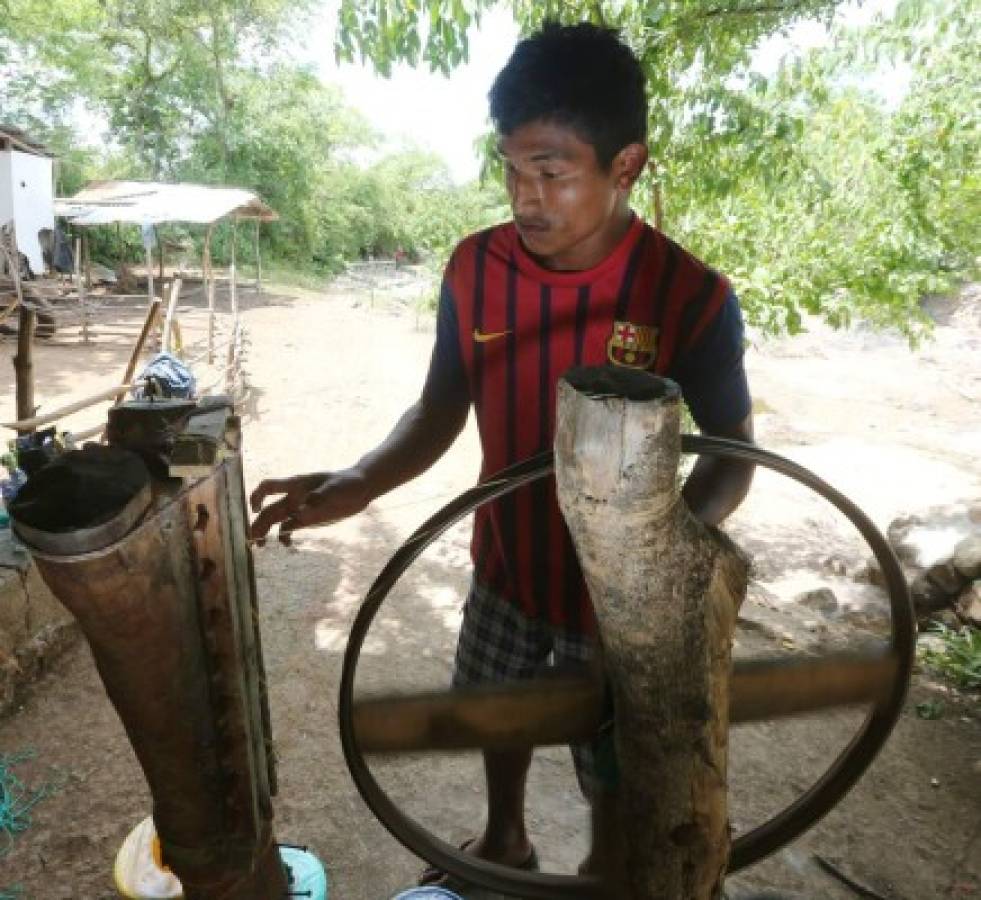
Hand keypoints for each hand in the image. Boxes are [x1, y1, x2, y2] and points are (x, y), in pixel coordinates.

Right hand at [249, 468, 370, 542]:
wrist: (362, 488)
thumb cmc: (348, 483)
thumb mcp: (335, 489)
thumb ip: (318, 500)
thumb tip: (299, 514)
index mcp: (296, 485)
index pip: (269, 487)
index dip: (257, 497)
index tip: (255, 510)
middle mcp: (294, 497)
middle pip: (269, 509)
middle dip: (258, 523)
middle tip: (253, 540)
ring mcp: (299, 508)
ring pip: (276, 520)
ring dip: (266, 531)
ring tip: (260, 546)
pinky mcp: (308, 518)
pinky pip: (289, 527)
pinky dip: (284, 536)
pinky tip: (286, 544)